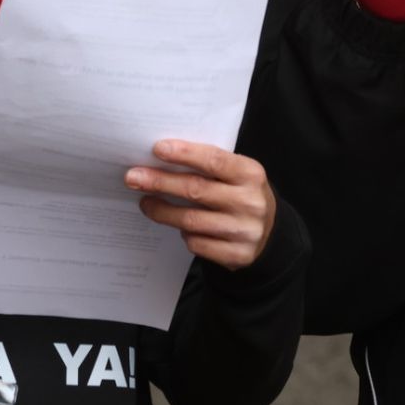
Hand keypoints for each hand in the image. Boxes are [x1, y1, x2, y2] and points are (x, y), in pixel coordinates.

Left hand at [125, 140, 275, 269]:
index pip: (214, 160)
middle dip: (160, 182)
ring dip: (162, 211)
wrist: (270, 234)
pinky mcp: (237, 255)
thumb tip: (162, 158)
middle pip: (196, 190)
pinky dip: (184, 234)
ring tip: (145, 202)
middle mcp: (250, 202)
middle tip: (133, 177)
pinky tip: (179, 226)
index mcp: (251, 174)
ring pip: (191, 220)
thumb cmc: (242, 195)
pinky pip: (197, 243)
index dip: (184, 153)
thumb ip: (210, 166)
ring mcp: (244, 230)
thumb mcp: (237, 175)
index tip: (157, 149)